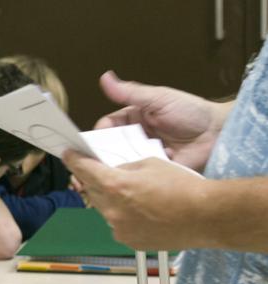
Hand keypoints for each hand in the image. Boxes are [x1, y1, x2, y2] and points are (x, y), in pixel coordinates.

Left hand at [63, 152, 206, 249]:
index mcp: (115, 186)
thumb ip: (126, 168)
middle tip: (103, 173)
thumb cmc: (183, 188)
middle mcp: (112, 210)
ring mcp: (119, 228)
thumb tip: (114, 171)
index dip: (74, 160)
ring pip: (105, 209)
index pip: (84, 170)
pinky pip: (117, 224)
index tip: (68, 155)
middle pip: (93, 191)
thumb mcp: (151, 164)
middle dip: (96, 181)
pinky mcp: (128, 240)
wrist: (205, 216)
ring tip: (135, 195)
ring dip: (112, 200)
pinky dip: (123, 216)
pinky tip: (142, 212)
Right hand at [94, 71, 229, 170]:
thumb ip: (130, 93)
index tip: (90, 145)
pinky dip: (131, 178)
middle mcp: (134, 138)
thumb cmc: (190, 111)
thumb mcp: (158, 98)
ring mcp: (144, 156)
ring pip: (120, 163)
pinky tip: (124, 182)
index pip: (105, 128)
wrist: (218, 133)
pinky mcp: (154, 171)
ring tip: (106, 175)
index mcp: (132, 119)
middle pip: (109, 148)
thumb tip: (104, 78)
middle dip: (101, 156)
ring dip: (114, 168)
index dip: (96, 136)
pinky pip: (137, 176)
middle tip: (91, 164)